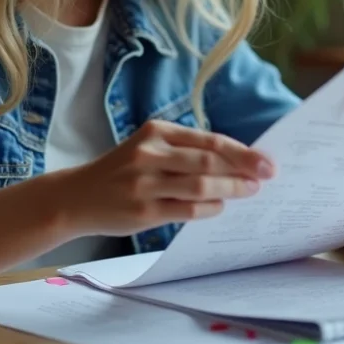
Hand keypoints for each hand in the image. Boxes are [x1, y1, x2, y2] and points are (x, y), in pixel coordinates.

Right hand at [60, 120, 274, 236]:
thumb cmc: (121, 172)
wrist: (76, 197)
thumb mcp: (148, 149)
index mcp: (156, 132)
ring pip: (200, 185)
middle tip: (267, 177)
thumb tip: (236, 164)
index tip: (266, 161)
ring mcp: (145, 183)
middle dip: (243, 170)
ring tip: (249, 192)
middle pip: (208, 161)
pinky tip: (220, 207)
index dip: (242, 151)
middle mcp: (150, 153)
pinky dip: (209, 208)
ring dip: (230, 189)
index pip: (209, 140)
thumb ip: (185, 152)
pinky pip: (186, 210)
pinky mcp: (143, 211)